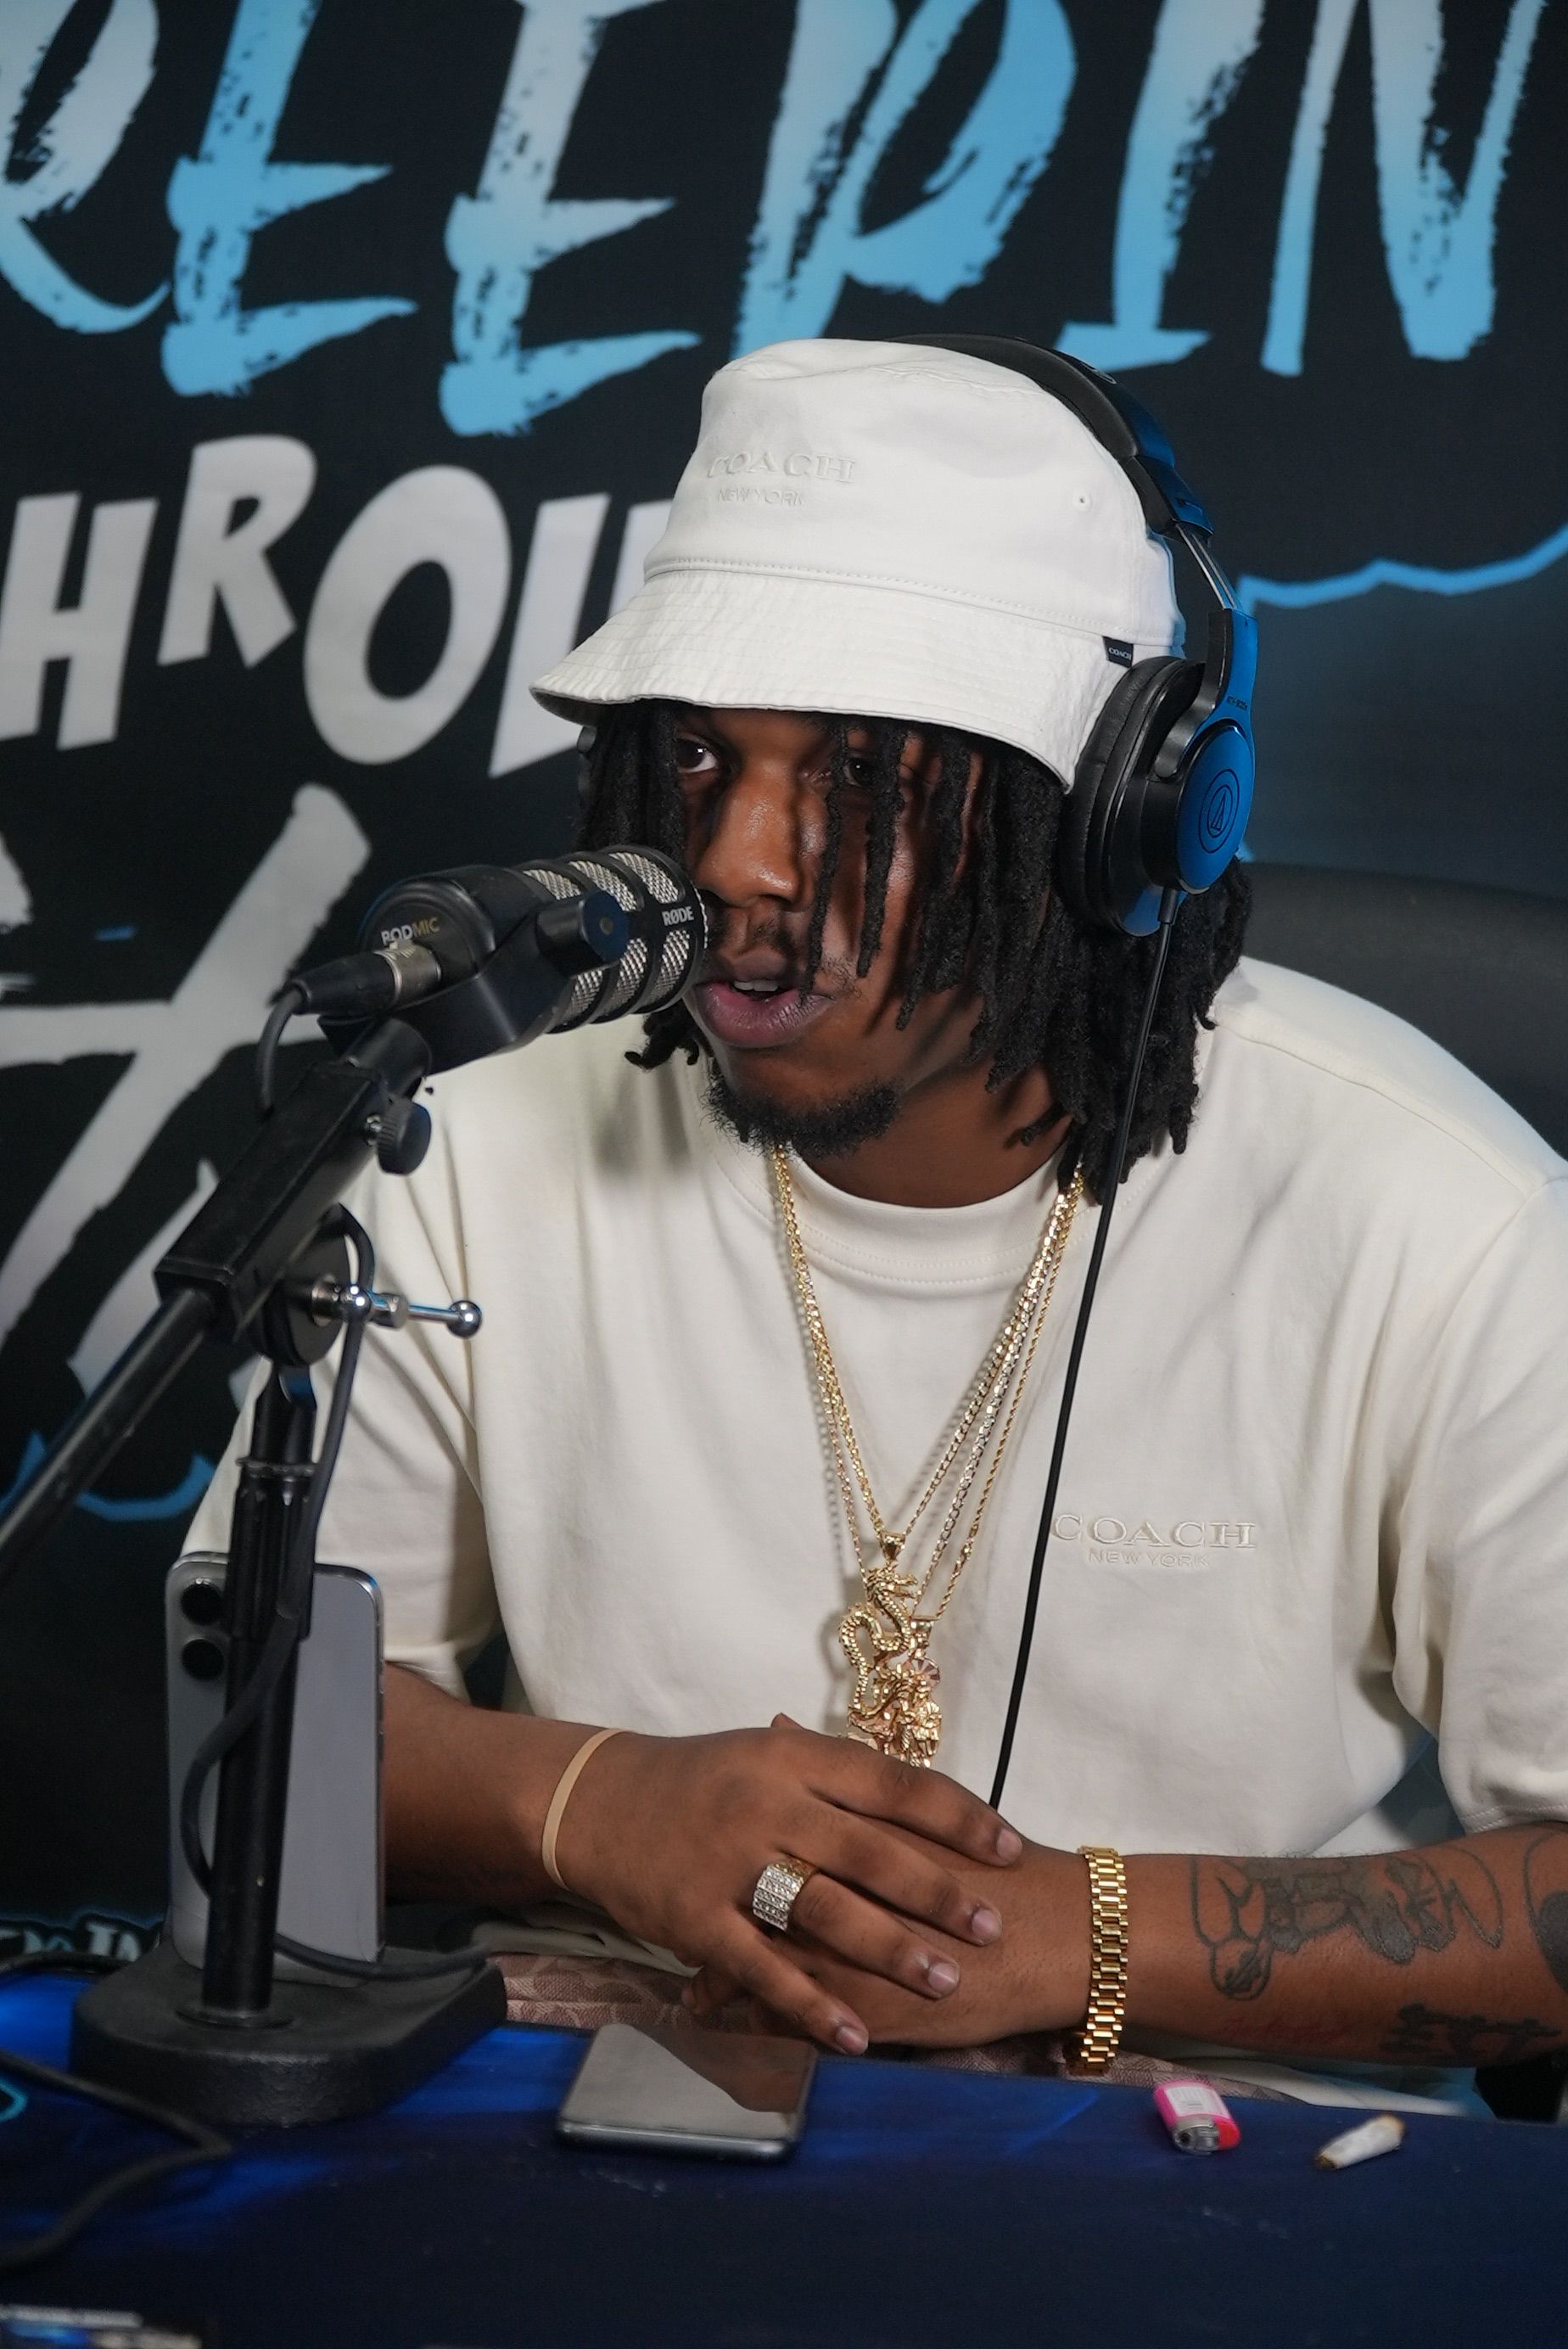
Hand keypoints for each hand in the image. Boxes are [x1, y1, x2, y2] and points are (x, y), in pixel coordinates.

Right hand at [555, 1715, 1021, 2052]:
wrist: (600, 1801)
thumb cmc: (702, 1780)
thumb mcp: (770, 1755)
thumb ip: (838, 1778)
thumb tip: (927, 1800)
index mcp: (793, 1758)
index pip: (892, 1783)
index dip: (956, 1816)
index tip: (1009, 1848)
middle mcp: (766, 1804)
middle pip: (869, 1850)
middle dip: (937, 1893)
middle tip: (992, 1927)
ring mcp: (728, 1862)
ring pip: (824, 1910)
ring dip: (890, 1950)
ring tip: (944, 1982)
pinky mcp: (695, 1919)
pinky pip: (764, 1969)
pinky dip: (812, 2005)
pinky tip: (857, 2036)